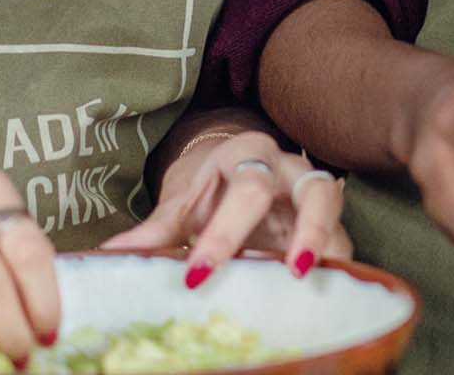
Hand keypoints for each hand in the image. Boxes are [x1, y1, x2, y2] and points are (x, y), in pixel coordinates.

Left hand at [102, 128, 348, 283]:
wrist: (233, 168)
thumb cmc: (208, 189)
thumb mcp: (182, 203)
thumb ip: (154, 230)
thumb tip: (111, 255)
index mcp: (247, 155)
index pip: (247, 189)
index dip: (226, 233)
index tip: (199, 274)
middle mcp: (290, 168)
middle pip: (315, 189)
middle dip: (309, 230)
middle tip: (293, 271)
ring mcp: (314, 192)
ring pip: (340, 212)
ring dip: (330, 248)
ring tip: (314, 287)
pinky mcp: (329, 221)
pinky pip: (343, 241)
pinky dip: (337, 267)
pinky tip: (322, 298)